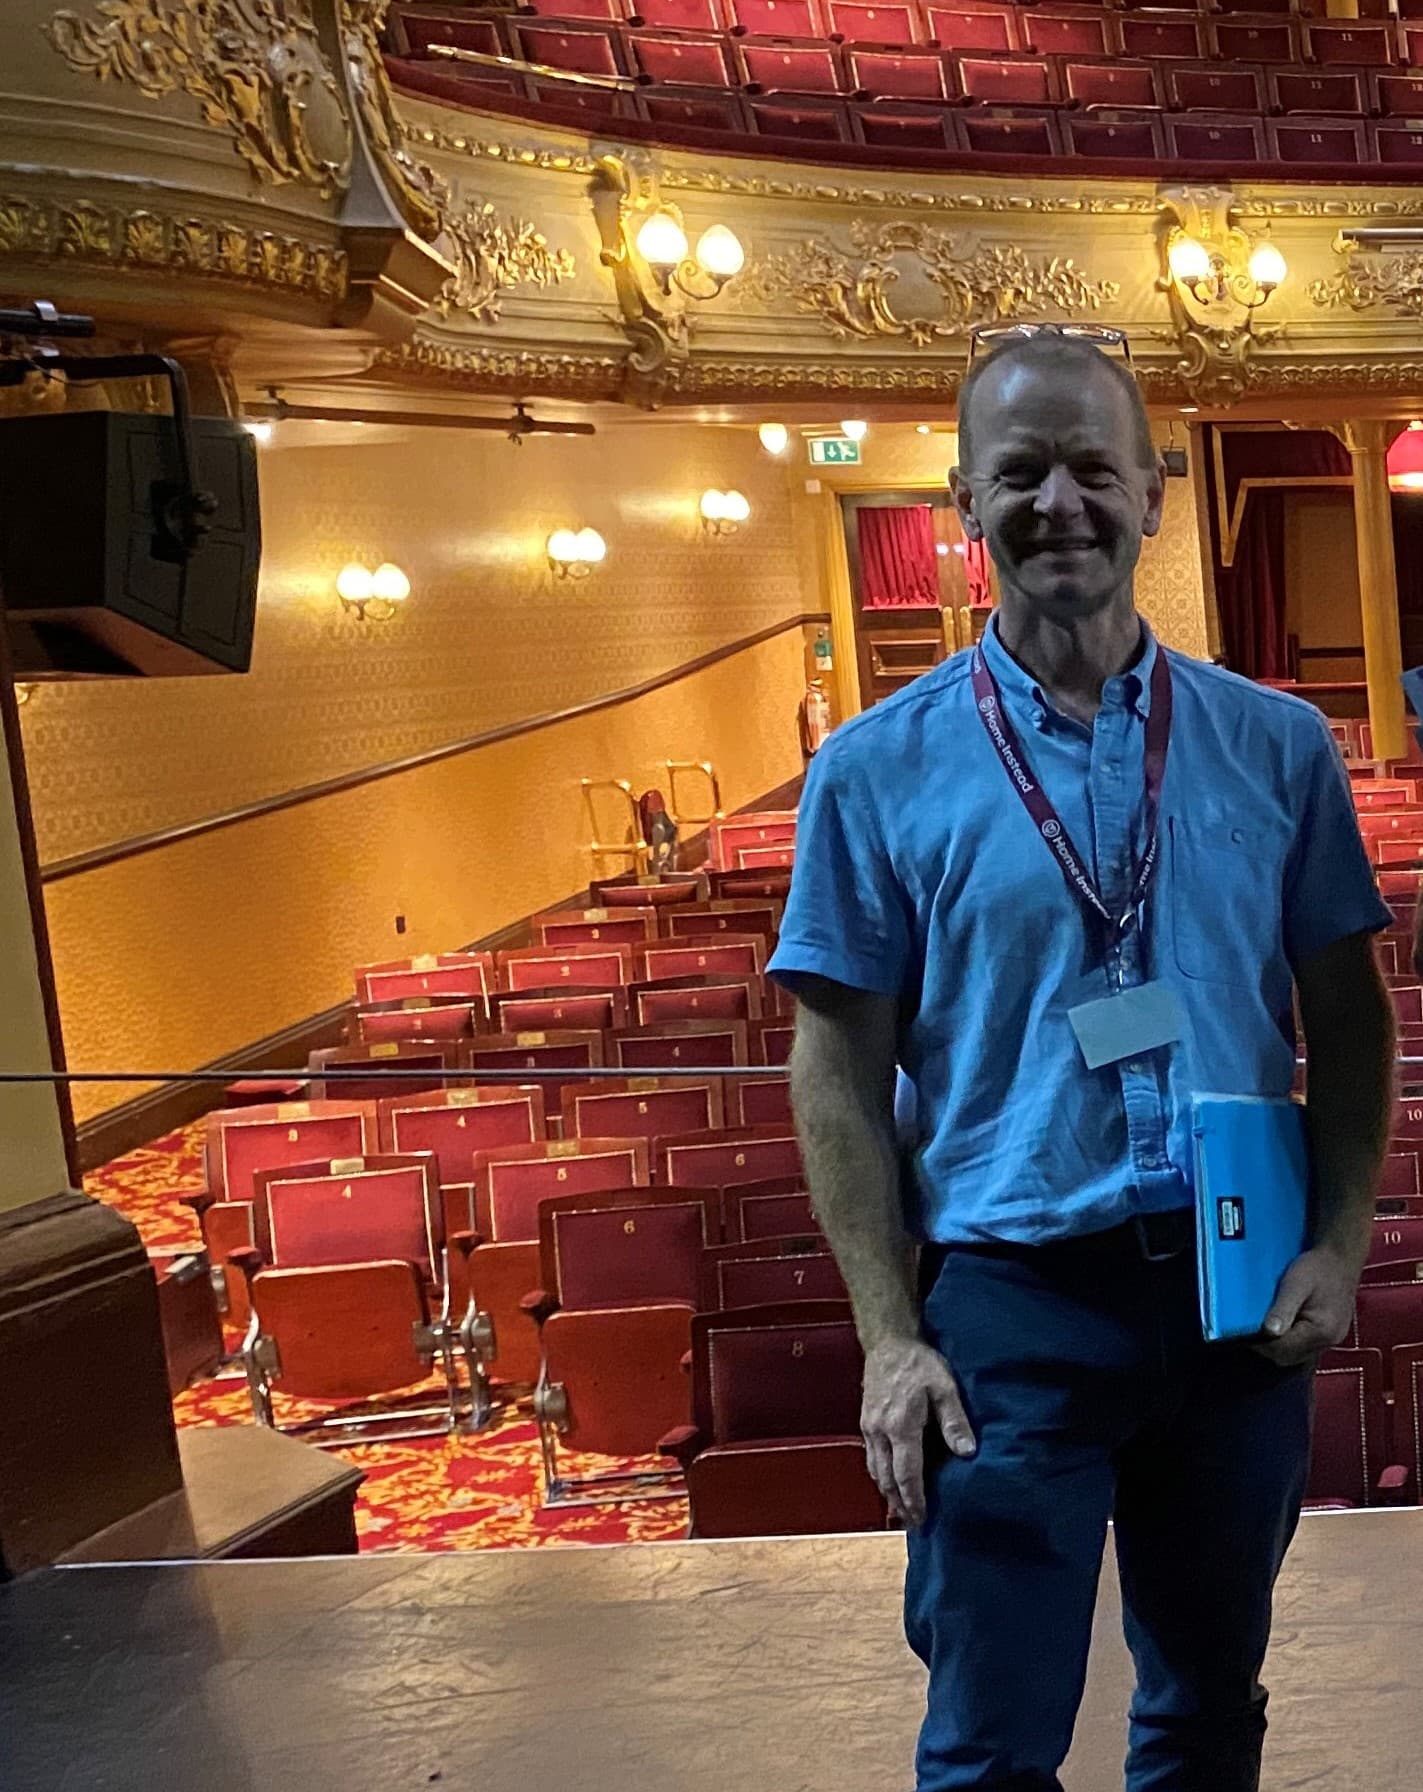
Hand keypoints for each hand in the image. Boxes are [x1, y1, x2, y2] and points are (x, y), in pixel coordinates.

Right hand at [861, 1335, 975, 1528]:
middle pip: (887, 1479)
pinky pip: (871, 1457)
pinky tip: (890, 1479)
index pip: (906, 1475)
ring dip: (888, 1492)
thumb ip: (954, 1421)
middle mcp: (880, 1432)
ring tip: (902, 1509)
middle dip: (899, 1504)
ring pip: (875, 1470)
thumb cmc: (919, 1363)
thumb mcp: (944, 1386)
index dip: (914, 1500)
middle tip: (912, 1524)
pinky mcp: (865, 1421)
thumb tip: (967, 1452)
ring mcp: (869, 1427)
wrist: (888, 1342)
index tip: (922, 1519)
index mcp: (900, 1427)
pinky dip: (880, 1475)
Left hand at [1255, 1244, 1362, 1366]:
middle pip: (1290, 1357)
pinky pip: (1305, 1347)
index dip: (1262, 1345)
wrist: (1341, 1258)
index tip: (1243, 1336)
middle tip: (1249, 1333)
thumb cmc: (1317, 1268)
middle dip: (1267, 1348)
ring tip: (1261, 1330)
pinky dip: (1290, 1342)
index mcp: (1322, 1331)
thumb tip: (1268, 1332)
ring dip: (1278, 1347)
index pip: (1285, 1350)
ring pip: (1297, 1355)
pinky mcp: (1330, 1335)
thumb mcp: (1296, 1284)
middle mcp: (1329, 1341)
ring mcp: (1331, 1340)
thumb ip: (1284, 1309)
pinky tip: (1279, 1328)